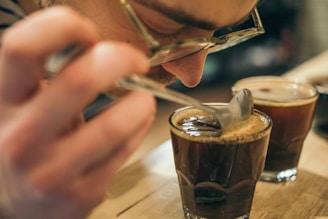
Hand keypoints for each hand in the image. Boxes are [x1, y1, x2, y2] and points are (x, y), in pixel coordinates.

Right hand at [0, 6, 154, 218]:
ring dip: (140, 101)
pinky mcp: (80, 194)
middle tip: (135, 60)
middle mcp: (21, 137)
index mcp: (3, 102)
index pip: (22, 47)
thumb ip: (51, 77)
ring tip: (142, 97)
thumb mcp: (22, 106)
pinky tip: (137, 120)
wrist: (18, 203)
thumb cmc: (26, 144)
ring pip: (113, 125)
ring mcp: (50, 172)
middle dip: (121, 59)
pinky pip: (123, 152)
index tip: (88, 31)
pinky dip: (139, 127)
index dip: (63, 26)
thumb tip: (100, 48)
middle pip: (80, 80)